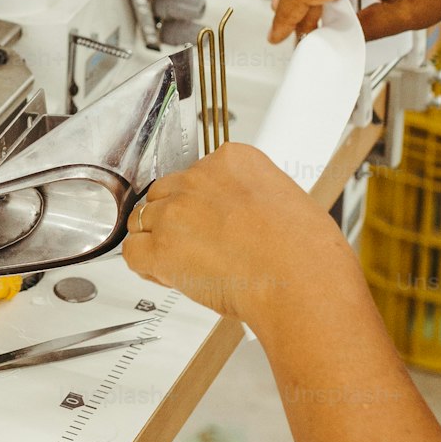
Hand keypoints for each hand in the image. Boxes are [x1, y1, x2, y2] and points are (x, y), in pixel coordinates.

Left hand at [122, 143, 354, 328]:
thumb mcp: (288, 200)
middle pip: (165, 193)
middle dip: (175, 219)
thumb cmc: (307, 253)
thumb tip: (243, 216)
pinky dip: (145, 266)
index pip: (196, 174)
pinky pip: (133, 252)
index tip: (212, 222)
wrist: (302, 282)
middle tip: (197, 246)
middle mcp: (199, 178)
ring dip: (156, 240)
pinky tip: (167, 276)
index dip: (200, 204)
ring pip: (143, 219)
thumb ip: (252, 198)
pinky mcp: (162, 247)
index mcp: (232, 159)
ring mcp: (176, 210)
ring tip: (184, 264)